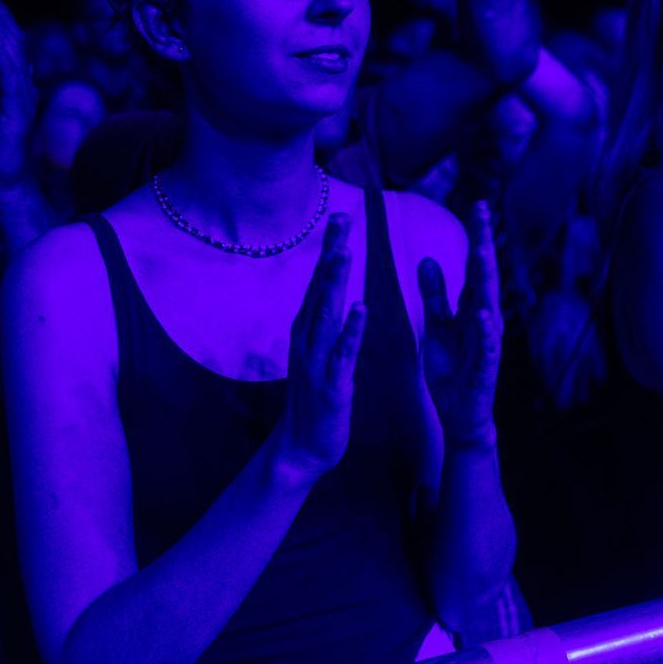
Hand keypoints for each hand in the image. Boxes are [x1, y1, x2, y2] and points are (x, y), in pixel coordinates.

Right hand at [277, 214, 366, 481]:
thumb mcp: (319, 351)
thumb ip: (324, 320)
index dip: (329, 248)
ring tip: (346, 252)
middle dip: (331, 252)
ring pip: (327, 315)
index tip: (340, 215)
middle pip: (319, 288)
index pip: (319, 281)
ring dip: (335, 283)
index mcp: (309, 330)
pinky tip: (360, 308)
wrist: (301, 448)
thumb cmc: (315, 397)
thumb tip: (330, 289)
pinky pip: (342, 352)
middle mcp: (308, 339)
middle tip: (341, 217)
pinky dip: (350, 329)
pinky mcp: (332, 384)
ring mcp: (317, 361)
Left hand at [419, 202, 503, 450]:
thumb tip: (428, 259)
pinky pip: (487, 345)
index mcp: (472, 307)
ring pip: (489, 303)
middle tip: (482, 209)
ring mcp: (488, 341)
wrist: (461, 414)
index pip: (475, 264)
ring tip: (482, 249)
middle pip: (484, 273)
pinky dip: (485, 328)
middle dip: (483, 241)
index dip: (476, 235)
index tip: (476, 204)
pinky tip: (483, 312)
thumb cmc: (453, 369)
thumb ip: (435, 295)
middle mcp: (485, 318)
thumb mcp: (437, 326)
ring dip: (486, 277)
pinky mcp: (485, 366)